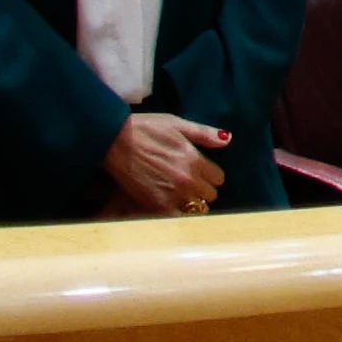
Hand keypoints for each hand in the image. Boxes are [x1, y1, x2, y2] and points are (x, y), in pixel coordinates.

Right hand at [98, 112, 228, 216]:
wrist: (114, 140)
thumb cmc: (145, 129)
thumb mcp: (177, 124)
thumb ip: (204, 134)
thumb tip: (227, 140)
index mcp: (194, 160)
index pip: (219, 178)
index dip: (211, 175)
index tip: (203, 172)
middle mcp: (186, 180)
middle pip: (210, 195)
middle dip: (203, 189)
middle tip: (191, 183)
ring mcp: (171, 194)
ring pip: (196, 209)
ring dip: (192, 203)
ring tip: (181, 194)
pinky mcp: (155, 205)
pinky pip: (177, 218)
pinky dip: (178, 214)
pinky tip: (171, 205)